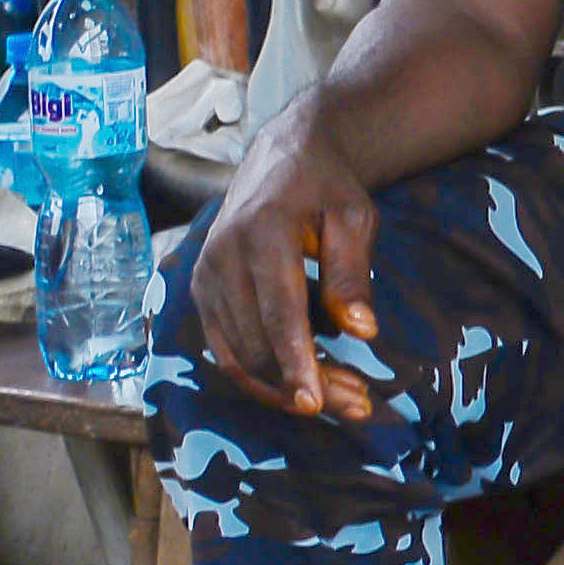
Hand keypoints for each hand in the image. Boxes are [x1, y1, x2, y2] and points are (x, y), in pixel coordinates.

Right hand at [185, 104, 382, 421]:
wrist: (281, 160)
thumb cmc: (325, 189)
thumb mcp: (353, 218)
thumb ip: (352, 272)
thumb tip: (362, 330)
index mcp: (262, 232)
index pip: (278, 313)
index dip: (297, 362)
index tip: (317, 403)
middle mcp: (222, 257)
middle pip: (258, 344)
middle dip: (303, 384)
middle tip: (358, 403)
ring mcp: (205, 277)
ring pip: (239, 357)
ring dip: (285, 389)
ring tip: (342, 399)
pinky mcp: (201, 293)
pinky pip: (226, 351)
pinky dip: (262, 377)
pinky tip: (302, 383)